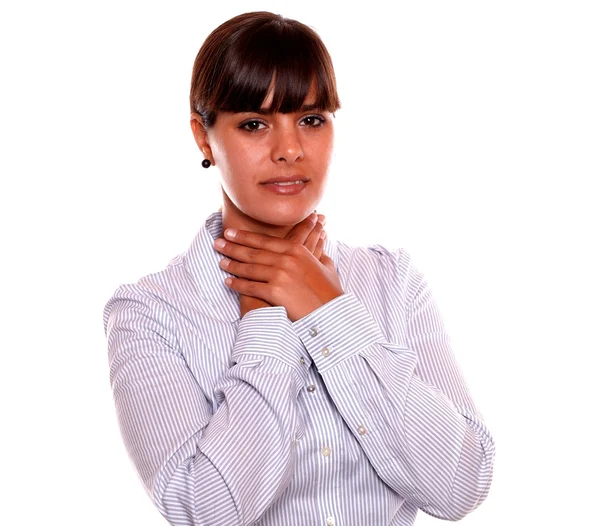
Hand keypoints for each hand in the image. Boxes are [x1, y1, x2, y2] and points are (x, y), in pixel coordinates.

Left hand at [214, 215, 342, 321]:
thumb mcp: (326, 266)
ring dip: (232, 265)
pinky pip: (250, 287)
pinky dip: (237, 284)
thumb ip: (319, 253)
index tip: (231, 233)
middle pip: (253, 252)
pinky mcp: (275, 292)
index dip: (245, 237)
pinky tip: (228, 282)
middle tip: (218, 243)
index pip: (265, 241)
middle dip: (233, 247)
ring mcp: (280, 275)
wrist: (331, 312)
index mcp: (297, 250)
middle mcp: (287, 259)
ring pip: (249, 268)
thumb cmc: (330, 292)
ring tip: (221, 262)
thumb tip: (320, 245)